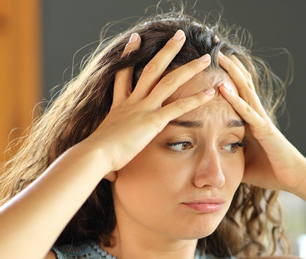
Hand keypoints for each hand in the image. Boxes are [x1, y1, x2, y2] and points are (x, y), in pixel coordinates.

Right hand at [85, 31, 215, 176]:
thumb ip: (110, 155)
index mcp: (118, 106)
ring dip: (189, 69)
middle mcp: (131, 102)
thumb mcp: (103, 150)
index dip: (128, 57)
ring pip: (169, 81)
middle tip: (178, 36)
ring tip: (206, 58)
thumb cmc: (97, 158)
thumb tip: (109, 175)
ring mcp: (143, 109)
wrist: (94, 156)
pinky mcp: (153, 120)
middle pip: (151, 68)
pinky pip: (179, 106)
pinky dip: (196, 99)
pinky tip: (211, 92)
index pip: (123, 75)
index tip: (135, 40)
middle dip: (166, 51)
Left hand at [216, 52, 305, 190]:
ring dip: (232, 73)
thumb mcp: (242, 160)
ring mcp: (261, 121)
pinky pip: (247, 113)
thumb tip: (208, 154)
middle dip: (229, 66)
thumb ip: (227, 153)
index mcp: (250, 120)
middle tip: (215, 46)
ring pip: (245, 91)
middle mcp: (256, 115)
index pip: (237, 92)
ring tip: (219, 56)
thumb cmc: (270, 170)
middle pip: (242, 84)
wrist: (293, 178)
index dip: (226, 75)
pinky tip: (223, 88)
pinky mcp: (265, 131)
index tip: (213, 61)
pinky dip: (235, 100)